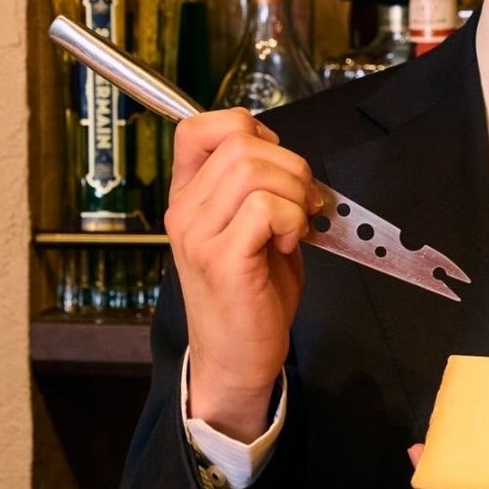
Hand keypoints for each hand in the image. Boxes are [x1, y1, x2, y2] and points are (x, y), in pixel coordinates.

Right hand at [166, 109, 321, 442]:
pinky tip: (288, 243)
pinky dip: (291, 218)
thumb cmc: (250, 296)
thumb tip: (287, 158)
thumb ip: (258, 188)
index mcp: (189, 198)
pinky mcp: (223, 260)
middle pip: (239, 142)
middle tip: (303, 202)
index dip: (248, 128)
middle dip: (290, 164)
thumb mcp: (249, 229)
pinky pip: (264, 208)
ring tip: (295, 224)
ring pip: (253, 170)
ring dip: (293, 191)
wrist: (237, 360)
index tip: (275, 162)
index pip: (197, 128)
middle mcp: (185, 212)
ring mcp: (199, 236)